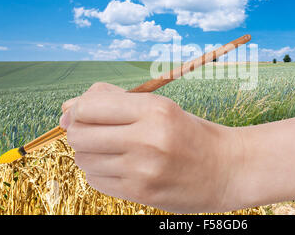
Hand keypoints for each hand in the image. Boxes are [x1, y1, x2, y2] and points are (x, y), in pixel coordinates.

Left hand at [60, 82, 243, 212]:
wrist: (226, 169)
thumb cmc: (190, 133)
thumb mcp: (160, 107)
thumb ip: (114, 101)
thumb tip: (68, 107)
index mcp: (155, 109)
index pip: (90, 107)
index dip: (78, 110)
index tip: (82, 113)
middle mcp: (147, 139)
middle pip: (80, 134)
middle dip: (79, 131)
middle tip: (94, 131)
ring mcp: (143, 169)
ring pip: (85, 159)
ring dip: (90, 152)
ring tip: (111, 149)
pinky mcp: (141, 192)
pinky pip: (97, 180)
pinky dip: (100, 171)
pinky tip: (119, 166)